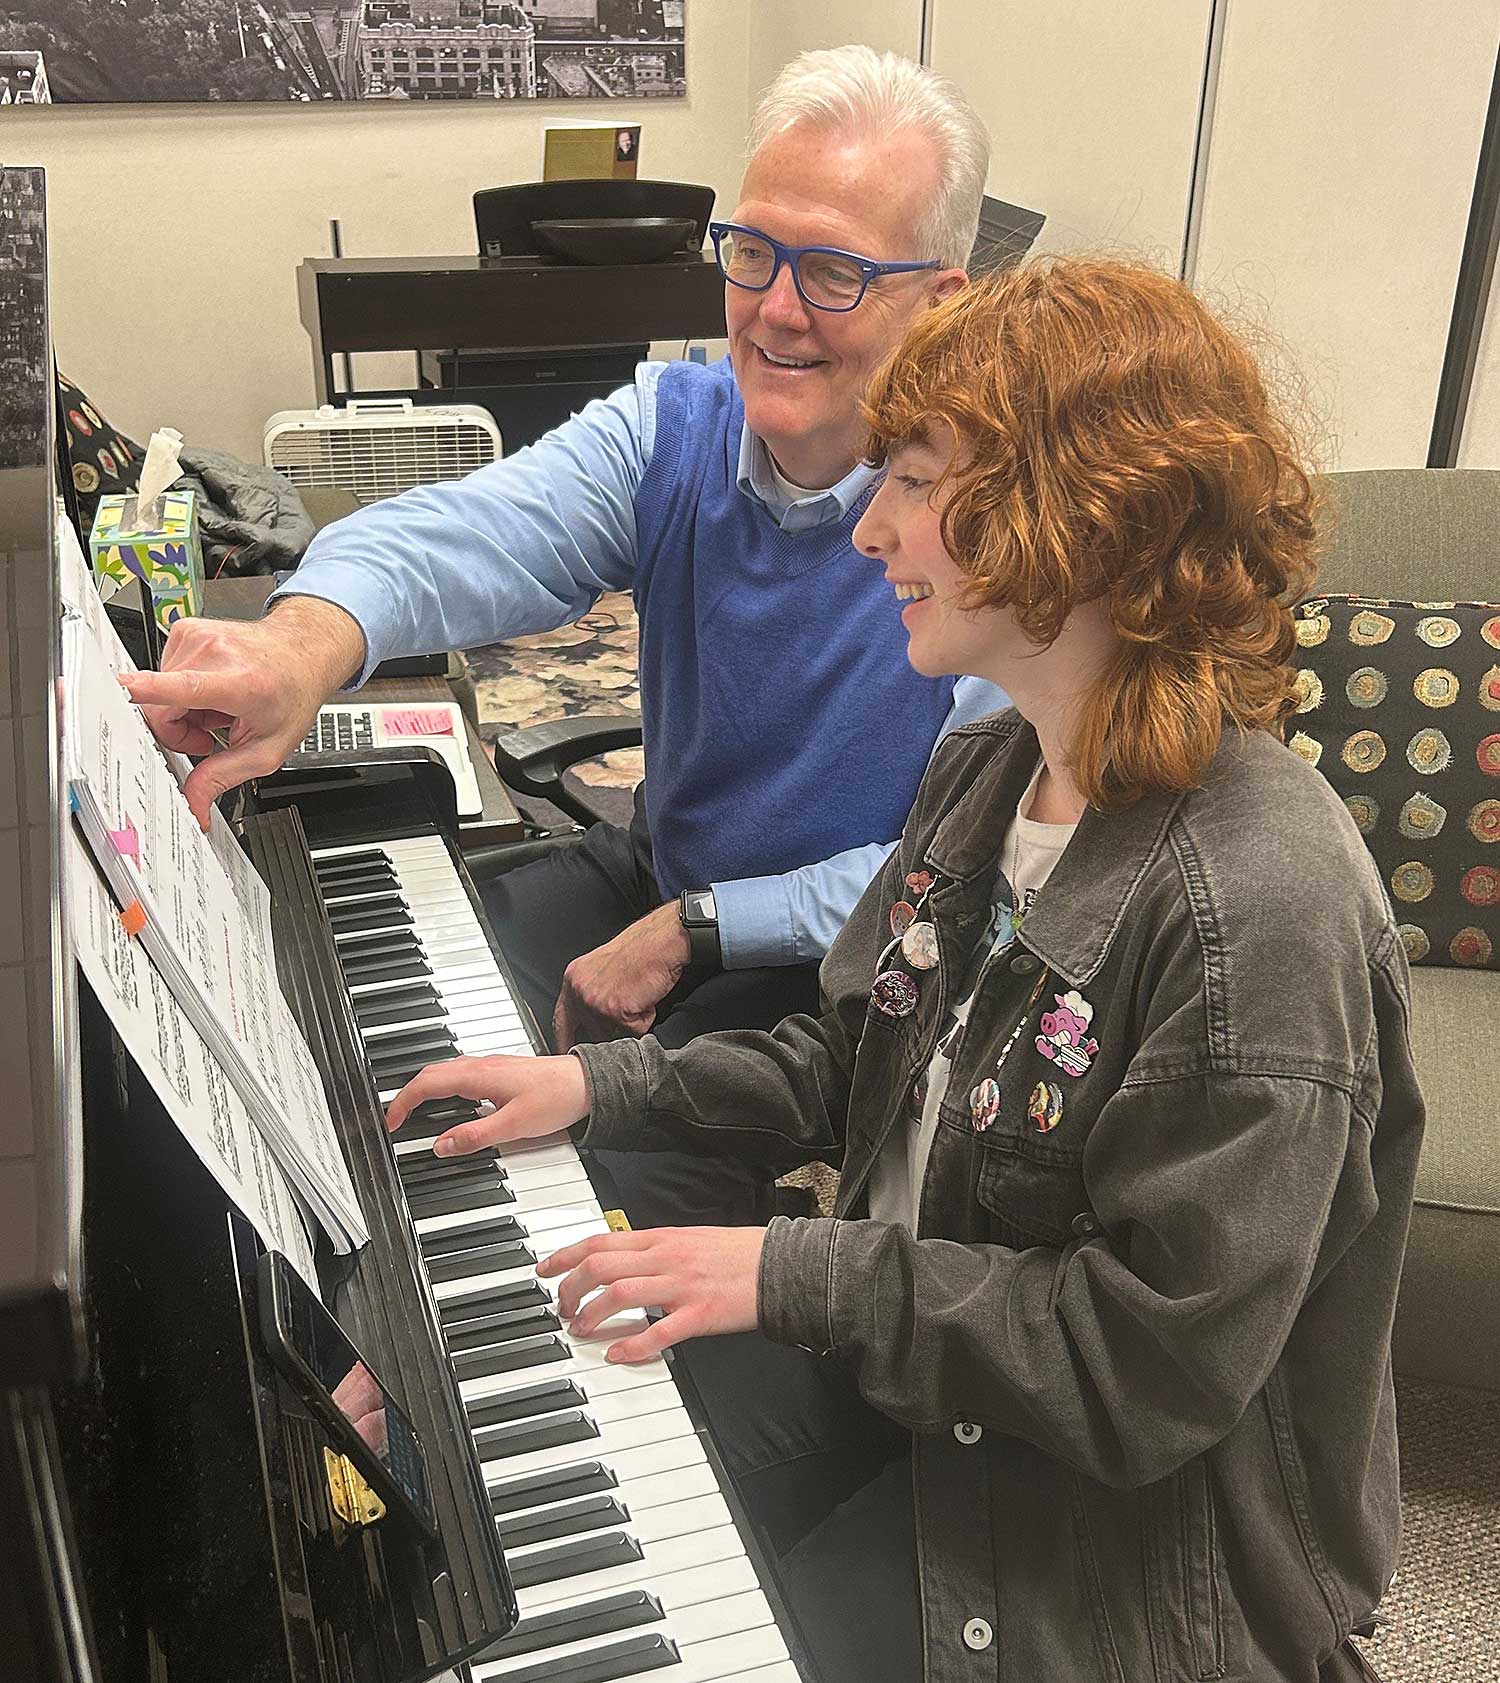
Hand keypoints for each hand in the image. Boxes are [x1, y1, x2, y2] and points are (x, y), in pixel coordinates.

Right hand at [119, 597, 365, 828]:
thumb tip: (193, 805)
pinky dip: (182, 690)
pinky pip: (164, 673)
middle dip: (177, 731)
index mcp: (238, 682)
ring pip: (158, 692)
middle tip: (209, 735)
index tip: (120, 692)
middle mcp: (215, 653)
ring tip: (217, 710)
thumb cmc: (291, 694)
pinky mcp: (186, 629)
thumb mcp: (267, 749)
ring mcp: (198, 636)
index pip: (181, 687)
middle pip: (160, 707)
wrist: (303, 652)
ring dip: (182, 710)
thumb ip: (223, 778)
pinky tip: (211, 692)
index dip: (146, 692)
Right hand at [384, 1052, 589, 1155]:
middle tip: (396, 1118)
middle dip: (407, 1094)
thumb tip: (441, 1145)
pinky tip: (451, 1101)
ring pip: (446, 1072)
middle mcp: (481, 1066)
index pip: (427, 1084)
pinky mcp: (500, 1072)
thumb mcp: (513, 1125)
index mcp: (478, 1076)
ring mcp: (491, 1066)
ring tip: (416, 1110)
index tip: (391, 1121)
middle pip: (431, 1074)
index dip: (403, 1102)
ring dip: (425, 1088)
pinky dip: (443, 1087)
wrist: (586, 1083)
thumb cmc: (556, 1098)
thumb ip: (474, 1136)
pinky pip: (461, 1074)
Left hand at [538, 1225, 765, 1362]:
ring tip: (581, 1329)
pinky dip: (633, 1344)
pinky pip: (658, 1330)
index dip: (566, 1255)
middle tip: (562, 1307)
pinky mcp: (699, 1314)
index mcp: (661, 1237)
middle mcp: (666, 1257)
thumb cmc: (736, 1253)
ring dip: (592, 1314)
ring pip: (620, 1293)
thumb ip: (655, 1247)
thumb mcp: (689, 1238)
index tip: (545, 1269)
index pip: (601, 1240)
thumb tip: (622, 1258)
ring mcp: (681, 1286)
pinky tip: (618, 1354)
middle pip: (601, 1265)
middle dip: (571, 1287)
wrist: (778, 1265)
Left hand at [553, 903, 689, 1049]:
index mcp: (573, 979)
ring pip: (614, 1034)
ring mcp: (595, 1002)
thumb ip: (590, 994)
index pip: (560, 1020)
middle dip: (611, 1027)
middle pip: (591, 1032)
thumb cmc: (640, 951)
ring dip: (631, 1021)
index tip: (567, 1052)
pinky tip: (645, 996)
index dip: (564, 1040)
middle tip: (628, 1005)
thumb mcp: (602, 969)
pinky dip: (645, 1018)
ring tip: (638, 994)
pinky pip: (634, 1031)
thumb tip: (591, 1023)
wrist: (661, 941)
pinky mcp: (615, 1011)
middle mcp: (579, 991)